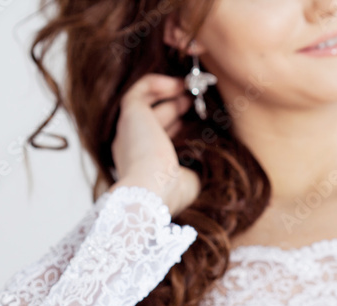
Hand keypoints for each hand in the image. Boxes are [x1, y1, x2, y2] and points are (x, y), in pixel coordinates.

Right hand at [109, 73, 200, 217]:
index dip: (175, 127)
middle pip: (152, 121)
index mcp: (141, 166)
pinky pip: (139, 91)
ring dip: (167, 95)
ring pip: (145, 105)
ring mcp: (128, 130)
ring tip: (189, 89)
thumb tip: (208, 153)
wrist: (151, 189)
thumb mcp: (191, 180)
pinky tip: (178, 84)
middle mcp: (130, 148)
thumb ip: (198, 165)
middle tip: (195, 101)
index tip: (195, 120)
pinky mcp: (130, 114)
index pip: (156, 140)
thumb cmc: (169, 192)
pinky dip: (157, 83)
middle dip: (174, 109)